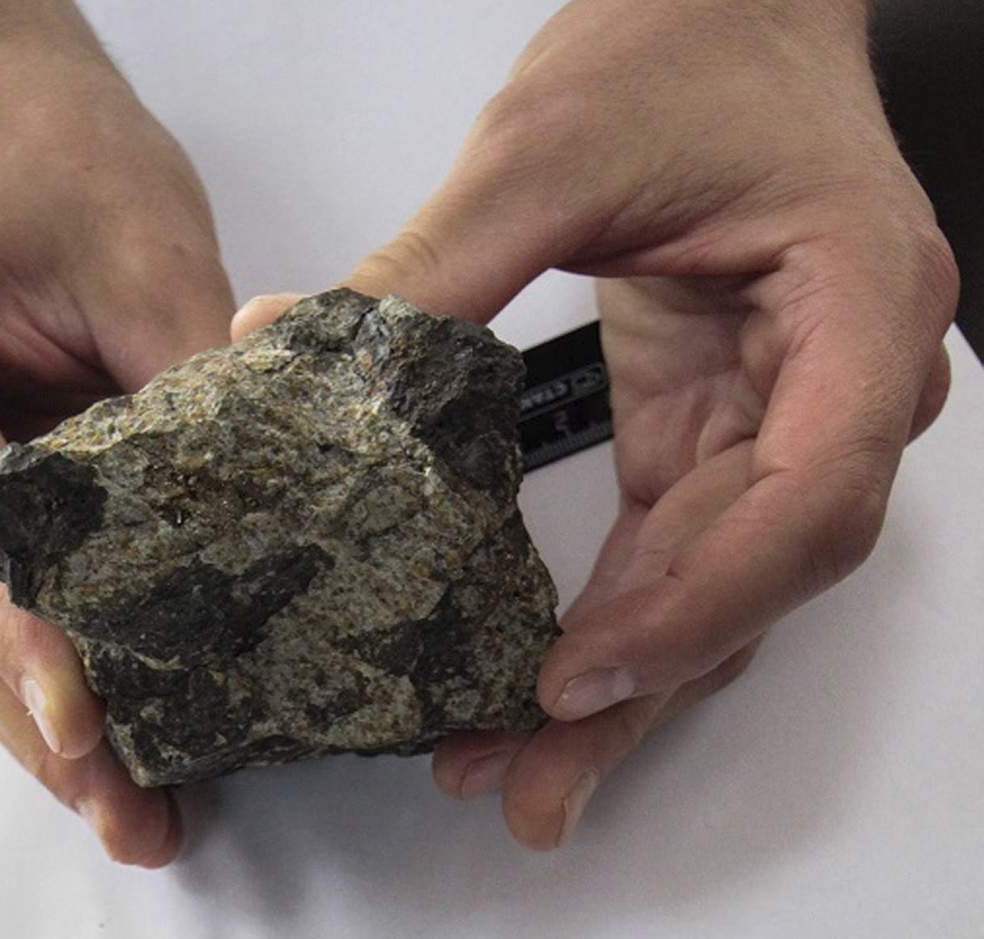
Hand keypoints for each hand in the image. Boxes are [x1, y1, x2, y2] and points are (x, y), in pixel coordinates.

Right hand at [0, 0, 232, 864]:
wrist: (14, 127)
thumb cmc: (56, 161)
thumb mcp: (146, 258)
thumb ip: (186, 399)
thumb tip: (252, 528)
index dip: (20, 625)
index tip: (84, 710)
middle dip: (39, 712)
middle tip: (123, 801)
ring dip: (41, 711)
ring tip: (126, 802)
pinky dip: (46, 657)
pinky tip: (105, 726)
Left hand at [234, 0, 956, 848]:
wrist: (722, 11)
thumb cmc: (680, 48)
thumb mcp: (548, 149)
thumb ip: (437, 262)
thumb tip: (294, 344)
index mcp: (854, 307)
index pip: (805, 494)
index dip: (699, 601)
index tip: (575, 671)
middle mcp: (841, 382)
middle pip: (758, 573)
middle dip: (643, 685)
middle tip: (530, 783)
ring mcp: (782, 410)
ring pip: (719, 579)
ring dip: (624, 678)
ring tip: (517, 765)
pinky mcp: (713, 418)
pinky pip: (676, 540)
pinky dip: (612, 613)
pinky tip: (534, 672)